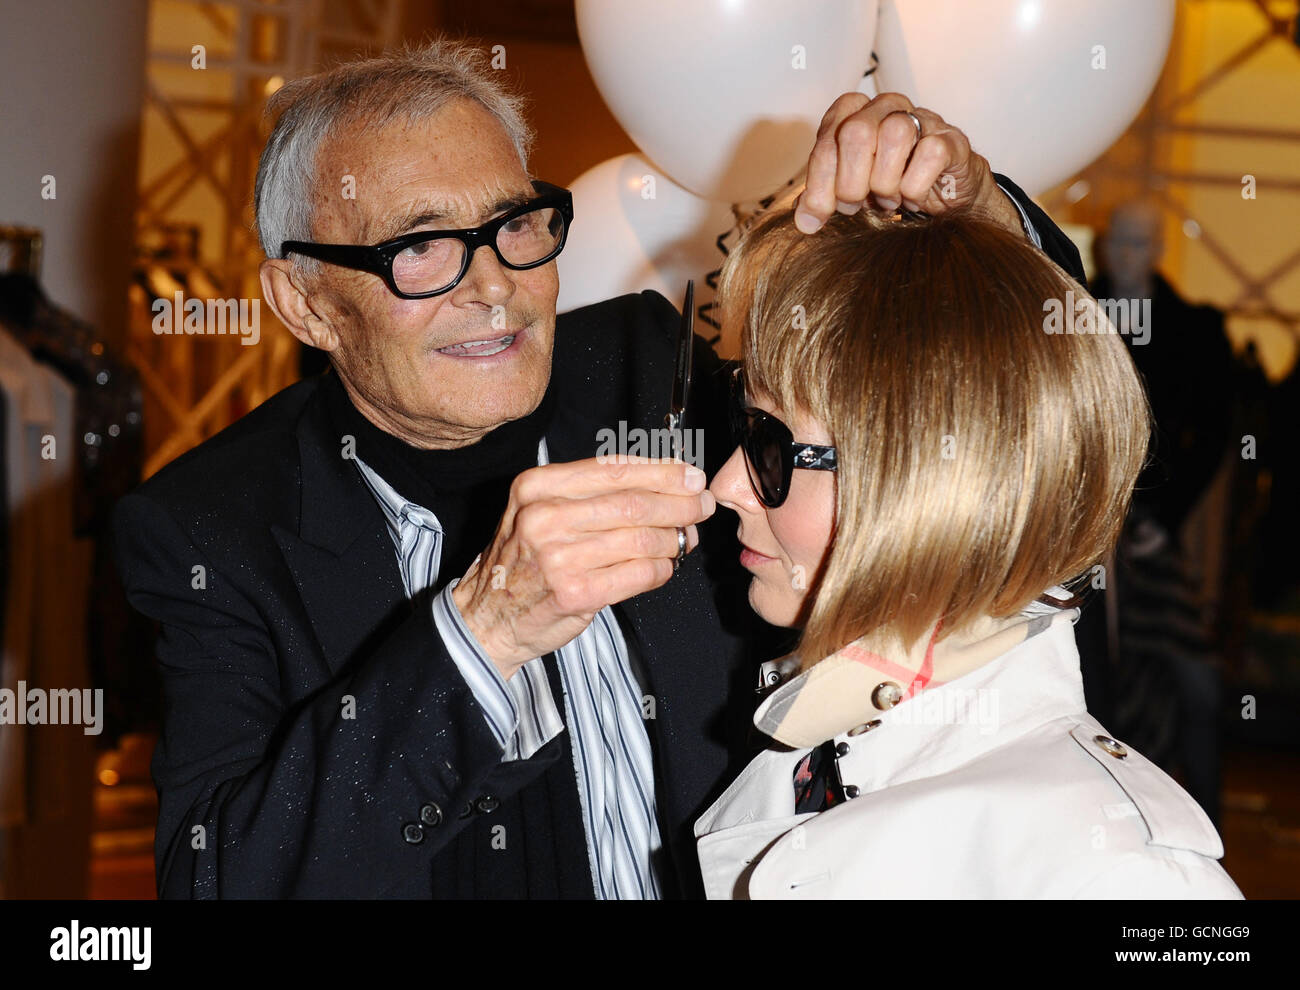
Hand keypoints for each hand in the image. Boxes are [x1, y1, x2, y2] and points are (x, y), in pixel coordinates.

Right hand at [452, 457, 714, 678]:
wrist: (487, 617)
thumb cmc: (522, 561)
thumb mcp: (540, 510)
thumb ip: (593, 494)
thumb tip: (665, 484)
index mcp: (537, 487)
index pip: (613, 470)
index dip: (661, 471)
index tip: (690, 474)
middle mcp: (544, 518)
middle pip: (633, 503)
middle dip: (678, 504)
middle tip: (701, 505)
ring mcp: (559, 557)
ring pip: (641, 539)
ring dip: (674, 539)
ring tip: (685, 539)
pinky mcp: (576, 593)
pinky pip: (638, 574)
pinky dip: (661, 569)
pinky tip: (665, 566)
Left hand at [794, 92, 1021, 235]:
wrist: (946, 199)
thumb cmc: (893, 188)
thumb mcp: (849, 193)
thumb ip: (822, 200)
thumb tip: (804, 222)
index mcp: (854, 113)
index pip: (827, 138)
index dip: (820, 180)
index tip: (820, 214)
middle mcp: (886, 108)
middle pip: (857, 131)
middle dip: (851, 181)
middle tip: (858, 204)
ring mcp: (922, 119)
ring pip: (894, 135)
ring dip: (886, 181)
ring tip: (889, 200)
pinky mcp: (951, 139)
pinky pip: (930, 153)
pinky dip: (916, 185)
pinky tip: (914, 197)